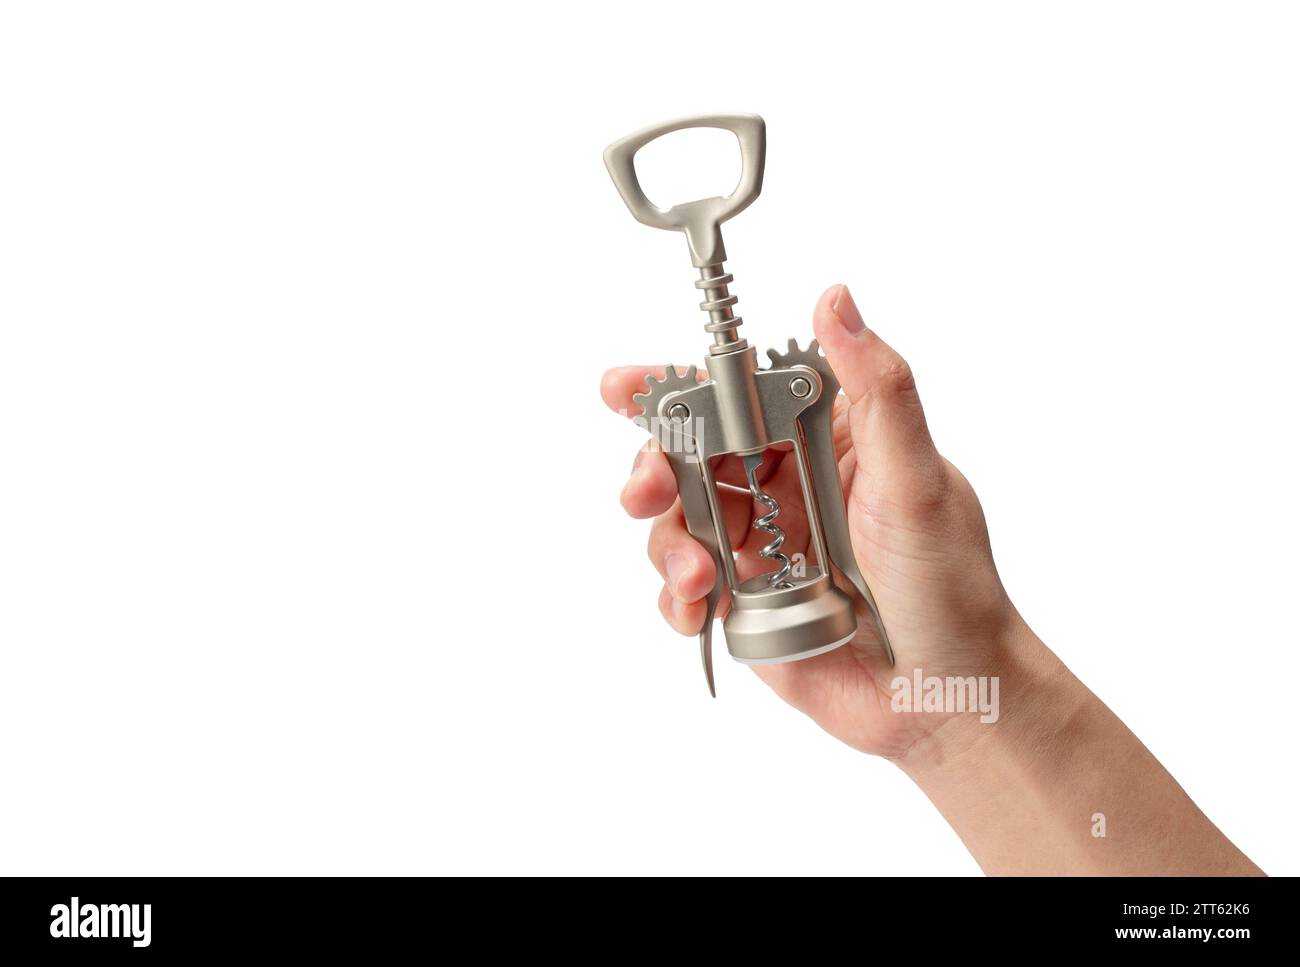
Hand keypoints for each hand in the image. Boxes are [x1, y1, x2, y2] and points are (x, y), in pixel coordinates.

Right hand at [601, 284, 1031, 757]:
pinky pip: (684, 589)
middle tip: (644, 491)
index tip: (625, 389)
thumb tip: (837, 300)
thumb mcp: (916, 480)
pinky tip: (699, 611)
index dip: (678, 390)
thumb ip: (876, 389)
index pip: (741, 397)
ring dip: (671, 544)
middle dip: (654, 471)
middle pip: (692, 458)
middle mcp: (788, 488)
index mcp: (826, 443)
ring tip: (701, 580)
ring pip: (679, 523)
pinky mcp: (745, 604)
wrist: (945, 700)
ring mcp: (762, 547)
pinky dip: (677, 598)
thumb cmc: (950, 589)